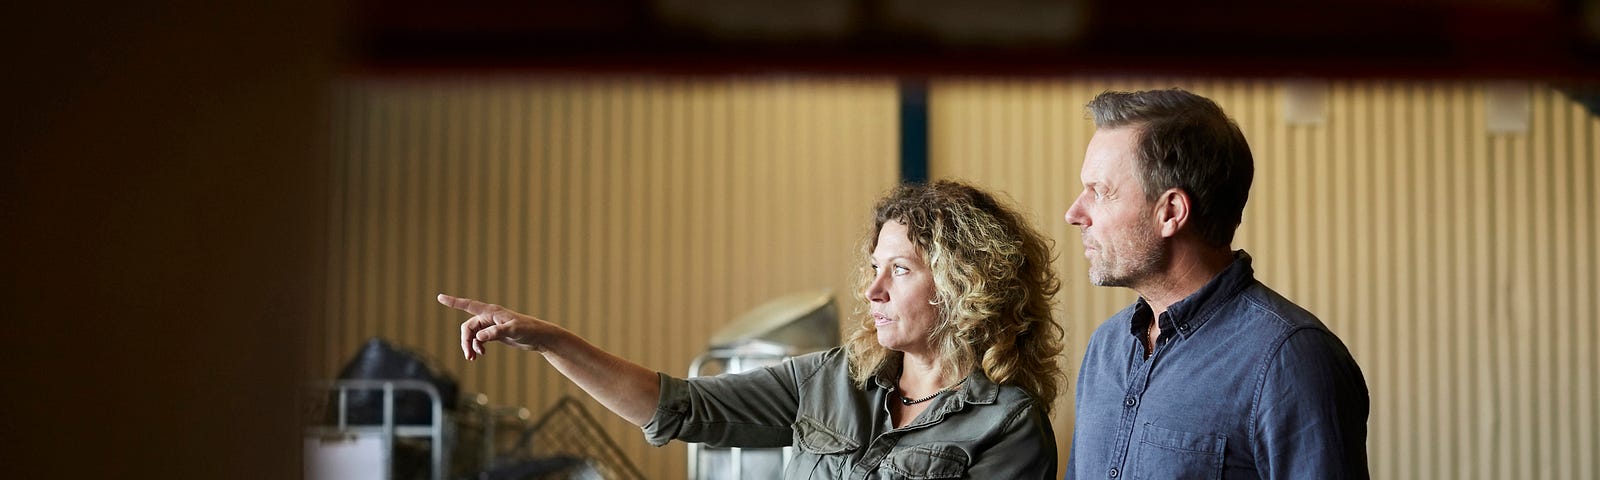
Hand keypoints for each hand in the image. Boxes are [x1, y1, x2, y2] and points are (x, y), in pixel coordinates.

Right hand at [437, 293, 559, 359]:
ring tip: (473, 358)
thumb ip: (495, 333)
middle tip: (469, 356)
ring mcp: (491, 325)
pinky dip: (477, 347)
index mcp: (491, 312)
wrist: (539, 337)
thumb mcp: (512, 331)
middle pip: (468, 327)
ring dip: (470, 346)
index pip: (468, 305)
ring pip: (472, 335)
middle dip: (465, 341)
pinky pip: (479, 339)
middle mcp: (489, 317)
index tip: (440, 297)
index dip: (454, 302)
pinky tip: (481, 354)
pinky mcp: (495, 333)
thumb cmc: (528, 330)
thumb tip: (479, 337)